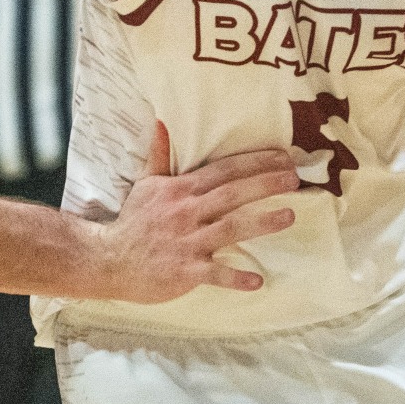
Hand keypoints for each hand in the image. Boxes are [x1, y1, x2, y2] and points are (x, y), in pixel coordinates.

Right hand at [97, 123, 300, 303]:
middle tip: (295, 179)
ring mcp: (187, 242)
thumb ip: (158, 155)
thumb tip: (161, 122)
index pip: (223, 170)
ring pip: (229, 228)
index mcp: (181, 190)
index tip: (283, 158)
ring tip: (289, 216)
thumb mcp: (146, 184)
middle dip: (265, 184)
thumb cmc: (132, 222)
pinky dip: (235, 277)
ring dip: (261, 223)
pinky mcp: (185, 271)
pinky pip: (215, 274)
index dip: (254, 162)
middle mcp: (187, 212)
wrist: (109, 259)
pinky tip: (258, 280)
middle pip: (232, 194)